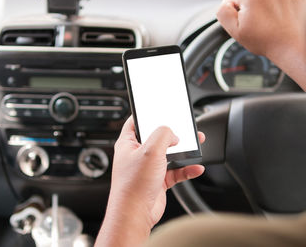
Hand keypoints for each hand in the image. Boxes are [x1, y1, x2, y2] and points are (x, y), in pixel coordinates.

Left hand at [95, 116, 204, 246]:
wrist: (135, 214)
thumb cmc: (133, 185)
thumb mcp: (150, 150)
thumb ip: (163, 134)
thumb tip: (173, 133)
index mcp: (128, 143)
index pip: (135, 121)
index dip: (147, 114)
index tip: (159, 109)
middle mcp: (137, 154)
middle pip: (157, 137)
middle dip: (173, 133)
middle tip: (185, 128)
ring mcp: (148, 168)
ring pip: (169, 154)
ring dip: (183, 151)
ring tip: (197, 144)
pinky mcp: (158, 181)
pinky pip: (175, 172)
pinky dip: (186, 169)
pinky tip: (196, 168)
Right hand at [217, 0, 305, 89]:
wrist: (292, 46)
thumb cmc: (265, 42)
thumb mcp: (235, 32)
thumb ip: (223, 13)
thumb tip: (225, 2)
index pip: (236, 0)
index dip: (239, 14)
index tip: (248, 25)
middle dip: (253, 9)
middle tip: (260, 25)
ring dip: (266, 5)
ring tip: (271, 21)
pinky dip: (279, 2)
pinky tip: (279, 15)